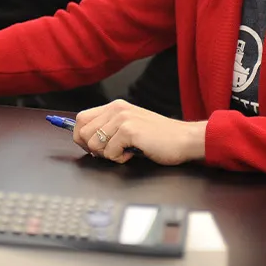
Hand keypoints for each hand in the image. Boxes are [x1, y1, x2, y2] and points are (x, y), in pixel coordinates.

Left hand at [72, 99, 206, 165]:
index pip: (81, 119)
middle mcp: (116, 109)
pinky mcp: (129, 130)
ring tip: (126, 151)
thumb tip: (85, 140)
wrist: (184, 139)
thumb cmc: (158, 138)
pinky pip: (110, 152)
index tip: (92, 148)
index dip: (81, 137)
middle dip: (93, 149)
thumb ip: (109, 129)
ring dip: (109, 154)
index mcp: (115, 107)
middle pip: (83, 132)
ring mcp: (122, 118)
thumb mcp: (129, 126)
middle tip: (112, 152)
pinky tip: (134, 153)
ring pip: (94, 145)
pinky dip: (120, 158)